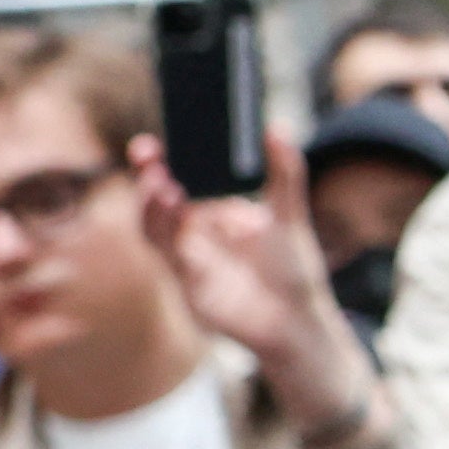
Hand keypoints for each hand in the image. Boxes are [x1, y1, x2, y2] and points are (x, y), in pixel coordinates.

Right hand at [137, 133, 375, 441]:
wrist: (301, 321)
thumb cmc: (292, 270)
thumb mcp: (290, 215)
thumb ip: (284, 173)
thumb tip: (277, 127)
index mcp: (210, 213)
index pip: (175, 180)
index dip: (157, 162)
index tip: (152, 141)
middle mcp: (192, 234)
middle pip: (155, 201)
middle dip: (147, 177)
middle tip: (148, 154)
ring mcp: (188, 260)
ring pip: (153, 229)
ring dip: (151, 206)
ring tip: (163, 184)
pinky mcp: (190, 287)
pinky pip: (171, 260)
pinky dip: (170, 239)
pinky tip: (180, 218)